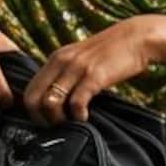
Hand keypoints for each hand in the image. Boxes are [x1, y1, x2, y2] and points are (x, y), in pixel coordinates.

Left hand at [22, 15, 163, 124]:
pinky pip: (76, 102)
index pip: (29, 89)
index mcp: (55, 58)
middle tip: (57, 127)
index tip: (46, 121)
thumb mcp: (80, 59)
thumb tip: (55, 100)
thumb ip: (66, 74)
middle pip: (33, 99)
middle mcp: (61, 61)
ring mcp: (76, 68)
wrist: (136, 38)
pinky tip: (85, 118)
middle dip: (41, 119)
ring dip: (59, 119)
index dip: (33, 111)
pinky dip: (78, 116)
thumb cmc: (109, 54)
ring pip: (50, 102)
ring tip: (72, 123)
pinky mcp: (94, 75)